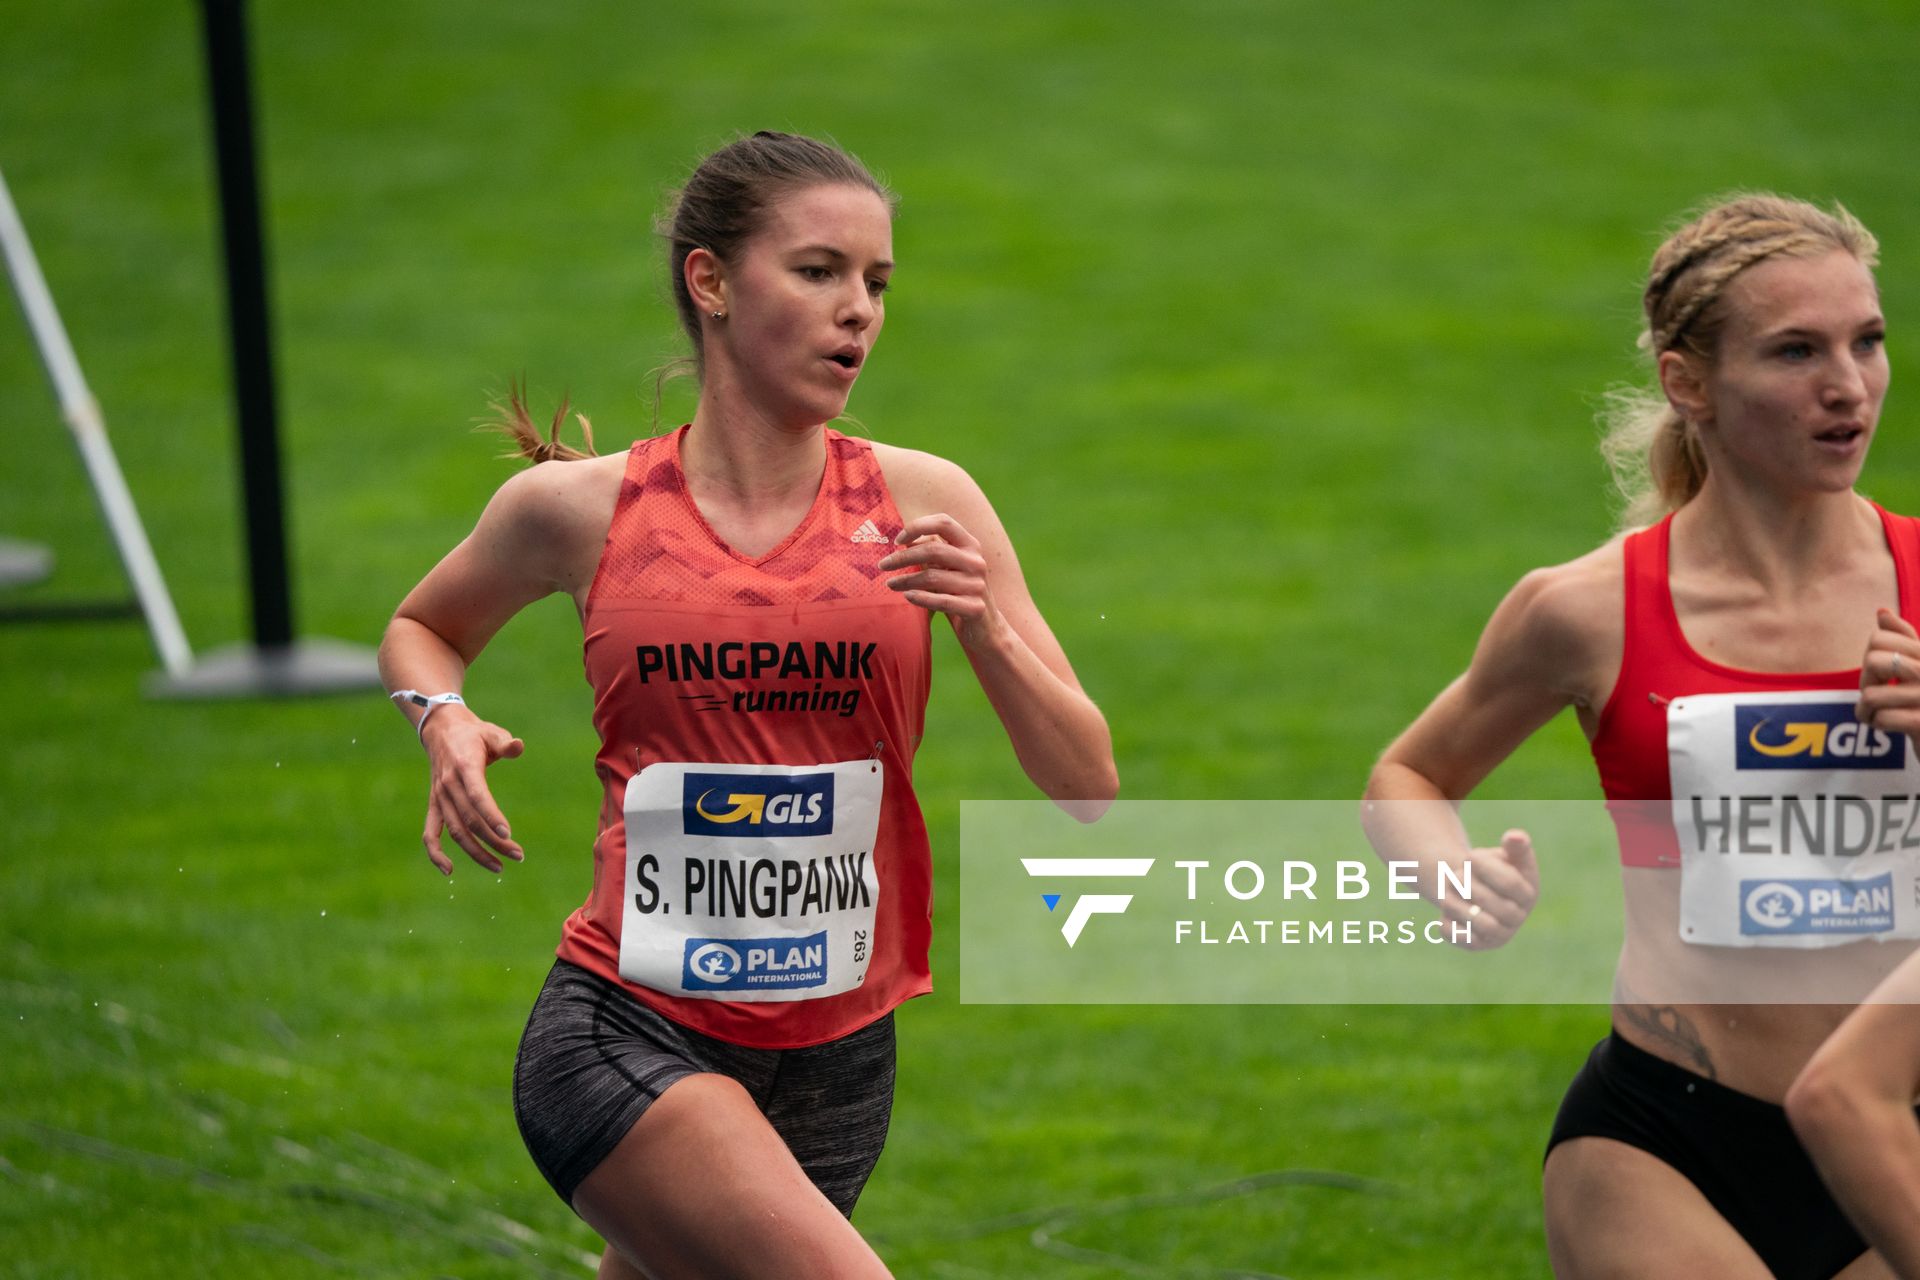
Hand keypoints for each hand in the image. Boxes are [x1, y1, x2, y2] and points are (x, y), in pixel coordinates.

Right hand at [420, 708, 524, 875]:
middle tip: (519, 854)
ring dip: (476, 852)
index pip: (477, 796)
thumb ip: (505, 743)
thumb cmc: (475, 735)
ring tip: (500, 867)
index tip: (507, 833)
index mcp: (464, 766)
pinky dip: (435, 853)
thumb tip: (518, 746)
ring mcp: (439, 797)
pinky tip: (449, 871)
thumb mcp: (492, 733)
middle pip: (470, 820)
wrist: (442, 730)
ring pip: (456, 831)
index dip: (491, 815)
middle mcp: (449, 785)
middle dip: (494, 841)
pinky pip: (431, 833)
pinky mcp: (434, 805)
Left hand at [878, 514, 1003, 645]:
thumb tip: (905, 540)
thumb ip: (932, 551)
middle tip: (882, 565)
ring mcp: (977, 585)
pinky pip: (942, 600)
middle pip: (934, 550)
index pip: (944, 522)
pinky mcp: (975, 608)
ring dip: (906, 580)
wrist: (985, 627)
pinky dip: (921, 598)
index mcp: (970, 545)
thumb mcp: (948, 568)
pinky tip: (907, 596)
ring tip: (890, 584)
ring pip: (933, 577)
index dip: (918, 527)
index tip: (897, 540)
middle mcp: (976, 562)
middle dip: (903, 557)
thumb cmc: (959, 592)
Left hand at [1436, 829, 1538, 950]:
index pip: (1511, 884)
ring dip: (1455, 900)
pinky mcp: (1474, 945)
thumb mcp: (1508, 853)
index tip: (1470, 855)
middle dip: (1468, 884)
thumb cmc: (1495, 867)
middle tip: (1456, 874)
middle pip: (1493, 905)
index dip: (1486, 867)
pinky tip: (1447, 906)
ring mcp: (1496, 935)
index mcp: (1529, 894)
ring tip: (1448, 887)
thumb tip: (1514, 837)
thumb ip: (1515, 845)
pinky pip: (1456, 936)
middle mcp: (1516, 919)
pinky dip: (1446, 919)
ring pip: (1475, 922)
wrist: (1474, 887)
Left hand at [1857, 609, 1919, 746]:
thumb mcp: (1914, 665)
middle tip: (1879, 694)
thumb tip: (1882, 611)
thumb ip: (1902, 639)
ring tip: (1882, 713)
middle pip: (1872, 662)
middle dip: (1866, 682)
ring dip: (1867, 709)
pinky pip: (1880, 718)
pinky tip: (1889, 726)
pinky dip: (1876, 724)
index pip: (1878, 639)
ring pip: (1870, 695)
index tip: (1883, 673)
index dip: (1870, 657)